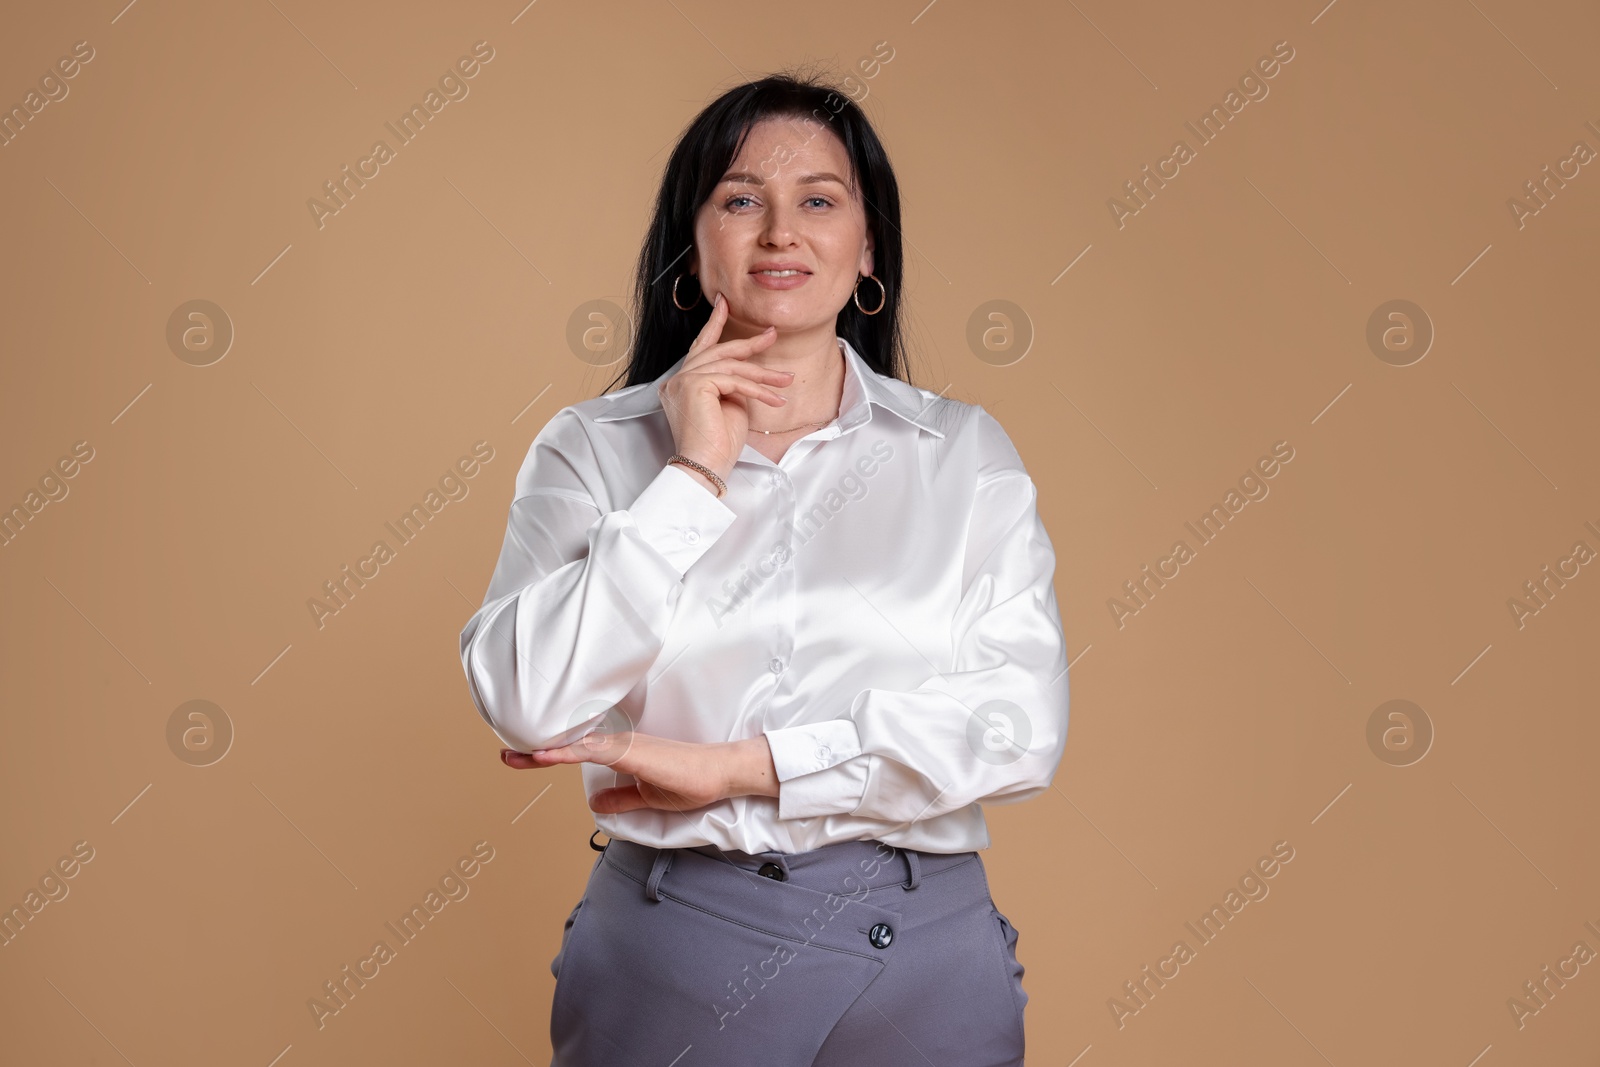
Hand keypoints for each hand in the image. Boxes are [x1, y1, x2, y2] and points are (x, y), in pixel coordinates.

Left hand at [500, 732, 778, 813]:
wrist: (719, 773)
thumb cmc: (689, 781)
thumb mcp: (647, 796)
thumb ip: (622, 798)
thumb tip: (594, 803)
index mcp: (621, 753)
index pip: (576, 751)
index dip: (549, 755)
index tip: (521, 759)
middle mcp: (618, 744)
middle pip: (569, 744)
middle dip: (536, 751)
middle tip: (506, 756)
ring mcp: (625, 746)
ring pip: (576, 744)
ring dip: (545, 750)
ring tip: (515, 755)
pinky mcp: (633, 752)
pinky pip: (593, 751)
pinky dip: (567, 752)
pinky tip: (547, 755)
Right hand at [657, 291, 792, 482]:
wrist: (706, 467)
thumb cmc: (718, 445)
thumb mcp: (729, 407)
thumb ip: (731, 385)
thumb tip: (747, 372)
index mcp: (680, 384)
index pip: (700, 349)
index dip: (713, 324)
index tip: (724, 304)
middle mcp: (676, 380)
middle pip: (718, 352)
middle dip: (748, 343)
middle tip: (772, 334)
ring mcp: (682, 381)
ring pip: (730, 366)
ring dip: (763, 375)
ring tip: (786, 380)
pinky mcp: (694, 385)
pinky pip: (734, 380)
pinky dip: (757, 389)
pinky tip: (774, 398)